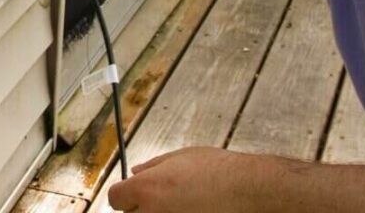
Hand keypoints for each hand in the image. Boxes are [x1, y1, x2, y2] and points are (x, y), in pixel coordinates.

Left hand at [107, 147, 260, 211]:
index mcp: (146, 188)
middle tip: (164, 199)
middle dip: (141, 207)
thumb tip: (135, 171)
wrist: (249, 191)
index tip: (134, 194)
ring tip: (183, 205)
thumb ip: (153, 165)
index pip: (115, 198)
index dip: (125, 195)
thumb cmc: (219, 171)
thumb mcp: (181, 157)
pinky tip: (193, 210)